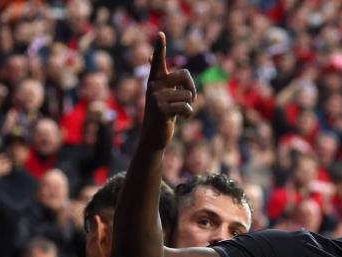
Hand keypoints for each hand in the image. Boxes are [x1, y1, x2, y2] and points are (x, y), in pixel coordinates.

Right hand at [141, 32, 196, 149]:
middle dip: (192, 88)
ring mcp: (156, 98)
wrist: (153, 138)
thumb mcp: (164, 95)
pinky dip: (188, 114)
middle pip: (185, 74)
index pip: (158, 60)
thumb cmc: (163, 114)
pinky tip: (180, 119)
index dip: (160, 47)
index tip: (161, 34)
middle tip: (188, 100)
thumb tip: (149, 57)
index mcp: (155, 80)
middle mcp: (154, 86)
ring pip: (188, 95)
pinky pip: (186, 107)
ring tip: (179, 112)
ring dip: (189, 105)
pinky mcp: (161, 110)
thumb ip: (163, 78)